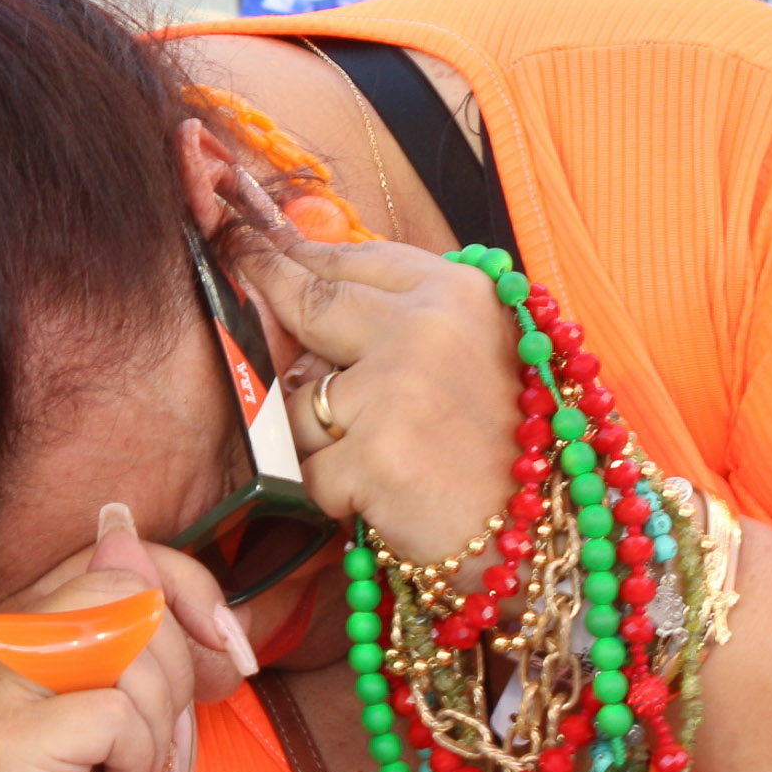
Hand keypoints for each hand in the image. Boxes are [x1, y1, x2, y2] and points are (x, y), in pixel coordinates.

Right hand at [0, 508, 242, 771]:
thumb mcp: (162, 684)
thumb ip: (153, 609)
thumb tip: (123, 532)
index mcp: (40, 610)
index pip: (126, 555)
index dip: (189, 594)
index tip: (222, 650)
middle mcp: (6, 634)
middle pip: (130, 597)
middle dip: (174, 672)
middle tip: (154, 733)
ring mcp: (1, 681)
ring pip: (126, 647)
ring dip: (158, 723)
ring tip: (130, 764)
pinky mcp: (9, 735)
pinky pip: (115, 712)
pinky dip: (139, 760)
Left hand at [219, 178, 520, 566]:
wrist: (542, 539)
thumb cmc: (505, 450)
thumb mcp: (477, 352)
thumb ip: (408, 312)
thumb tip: (311, 271)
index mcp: (458, 295)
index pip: (353, 260)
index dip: (294, 251)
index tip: (249, 232)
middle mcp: (426, 328)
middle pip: (307, 301)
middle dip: (261, 283)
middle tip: (229, 256)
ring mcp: (396, 389)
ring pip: (297, 398)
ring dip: (317, 436)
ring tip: (378, 457)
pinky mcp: (372, 455)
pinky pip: (307, 467)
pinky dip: (332, 491)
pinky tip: (381, 498)